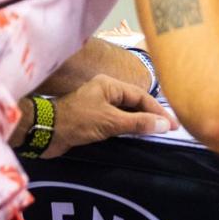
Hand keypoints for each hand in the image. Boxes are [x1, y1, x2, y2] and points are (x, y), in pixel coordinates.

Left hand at [42, 74, 177, 157]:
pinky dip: (129, 127)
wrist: (45, 133)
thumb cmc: (78, 122)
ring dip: (141, 121)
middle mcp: (105, 91)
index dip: (158, 110)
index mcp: (110, 85)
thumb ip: (138, 123)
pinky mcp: (92, 118)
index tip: (173, 124)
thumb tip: (164, 124)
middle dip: (152, 115)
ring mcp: (98, 105)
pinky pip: (117, 120)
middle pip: (135, 102)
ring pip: (126, 111)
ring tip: (157, 132)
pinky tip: (136, 135)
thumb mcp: (110, 122)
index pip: (141, 96)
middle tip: (169, 129)